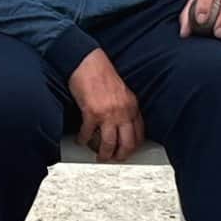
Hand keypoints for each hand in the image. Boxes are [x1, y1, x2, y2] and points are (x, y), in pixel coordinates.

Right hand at [68, 49, 144, 163]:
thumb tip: (122, 124)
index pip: (139, 133)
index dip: (133, 146)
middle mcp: (123, 111)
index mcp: (132, 105)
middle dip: (120, 155)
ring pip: (109, 144)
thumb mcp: (121, 92)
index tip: (128, 150)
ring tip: (99, 156)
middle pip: (127, 143)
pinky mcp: (92, 113)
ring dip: (103, 154)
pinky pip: (88, 134)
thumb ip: (124, 107)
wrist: (87, 62)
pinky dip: (83, 140)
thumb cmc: (101, 73)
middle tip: (114, 158)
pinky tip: (81, 140)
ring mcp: (108, 113)